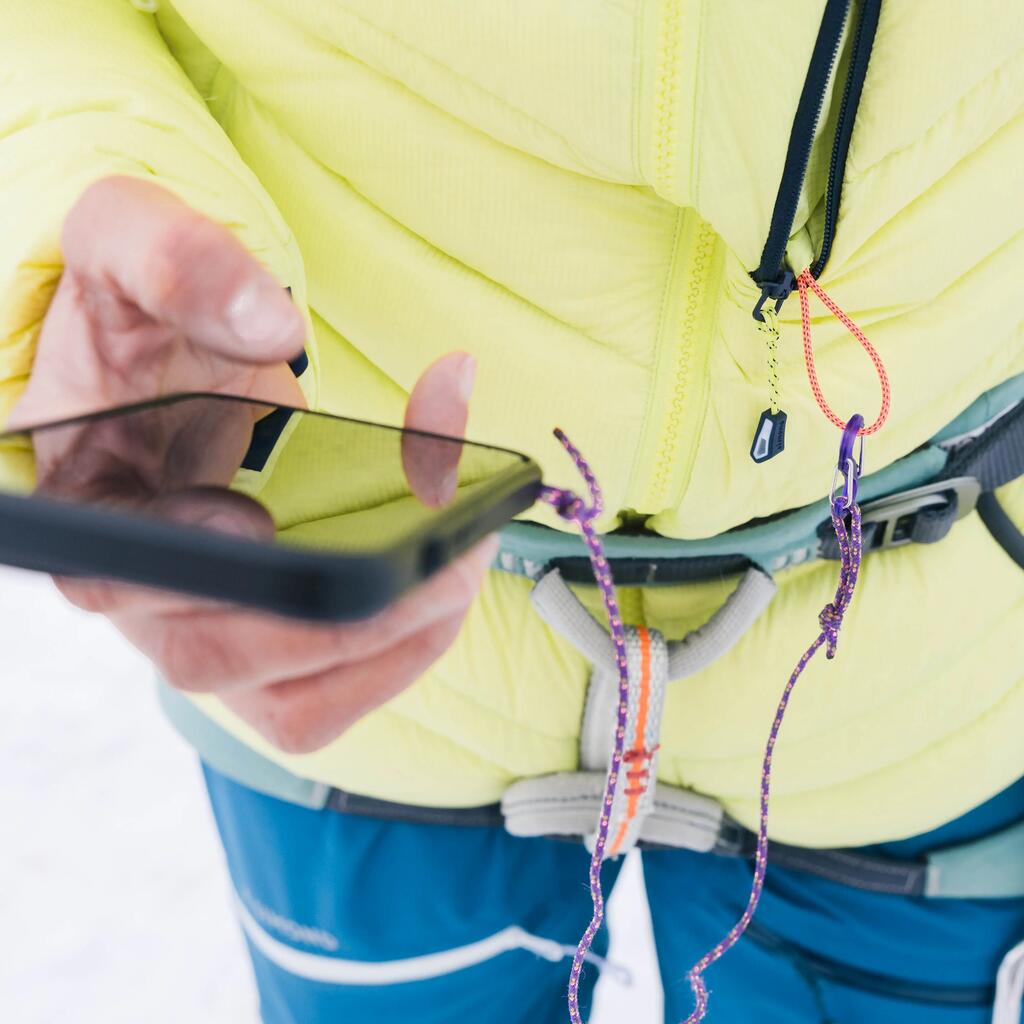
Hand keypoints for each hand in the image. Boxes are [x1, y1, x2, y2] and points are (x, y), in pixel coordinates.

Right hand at [15, 177, 495, 752]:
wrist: (174, 368)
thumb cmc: (141, 320)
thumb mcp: (129, 239)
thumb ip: (177, 262)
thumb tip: (271, 330)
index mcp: (85, 506)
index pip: (113, 574)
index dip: (202, 569)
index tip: (268, 517)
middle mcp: (135, 597)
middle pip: (218, 657)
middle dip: (347, 613)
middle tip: (443, 550)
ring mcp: (198, 638)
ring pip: (285, 705)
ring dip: (389, 646)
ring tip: (459, 567)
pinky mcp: (258, 659)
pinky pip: (321, 709)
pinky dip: (395, 665)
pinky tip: (439, 598)